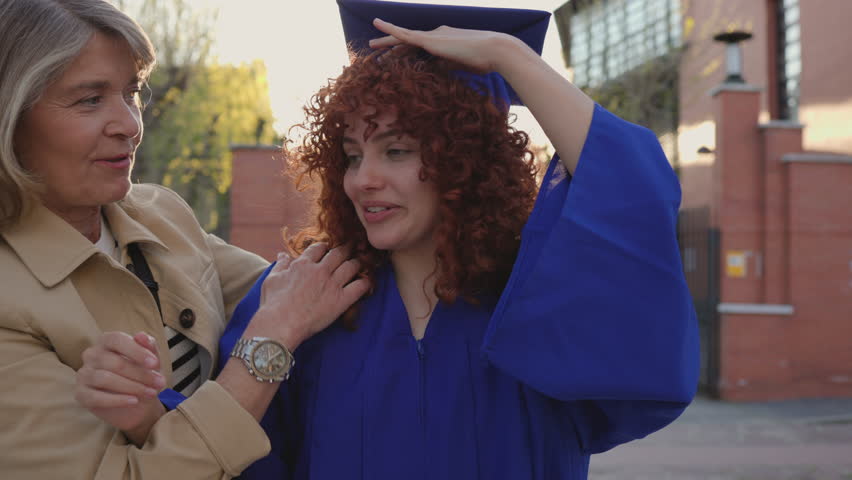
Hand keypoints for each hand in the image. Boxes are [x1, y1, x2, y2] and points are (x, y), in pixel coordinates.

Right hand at [75, 331, 166, 446]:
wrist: (138, 405)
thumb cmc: (144, 376)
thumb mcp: (152, 362)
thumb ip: (149, 348)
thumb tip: (141, 335)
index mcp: (107, 341)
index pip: (117, 340)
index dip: (136, 351)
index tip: (155, 364)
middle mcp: (91, 354)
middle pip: (114, 362)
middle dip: (140, 374)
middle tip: (159, 383)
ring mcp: (84, 374)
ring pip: (105, 379)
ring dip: (132, 387)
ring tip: (151, 392)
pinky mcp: (81, 394)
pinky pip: (96, 397)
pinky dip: (117, 400)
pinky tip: (134, 401)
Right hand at [249, 243, 368, 349]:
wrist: (280, 324)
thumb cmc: (273, 303)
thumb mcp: (272, 279)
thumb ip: (281, 265)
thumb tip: (283, 254)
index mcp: (303, 264)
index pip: (319, 248)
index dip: (326, 247)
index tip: (329, 249)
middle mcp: (320, 270)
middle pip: (339, 253)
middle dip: (347, 249)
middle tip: (352, 248)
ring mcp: (332, 284)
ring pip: (352, 266)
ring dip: (358, 263)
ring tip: (361, 263)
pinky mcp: (341, 300)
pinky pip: (359, 287)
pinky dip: (366, 283)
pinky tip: (368, 281)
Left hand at [368, 18, 514, 73]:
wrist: (494, 51)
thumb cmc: (484, 61)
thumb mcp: (461, 67)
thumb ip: (447, 67)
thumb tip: (437, 73)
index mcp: (444, 42)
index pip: (421, 49)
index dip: (407, 55)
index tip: (397, 61)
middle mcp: (437, 35)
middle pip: (409, 42)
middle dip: (392, 47)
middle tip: (377, 52)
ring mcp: (432, 36)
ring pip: (403, 39)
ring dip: (387, 42)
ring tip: (371, 47)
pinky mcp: (430, 39)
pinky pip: (404, 34)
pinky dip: (390, 29)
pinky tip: (376, 23)